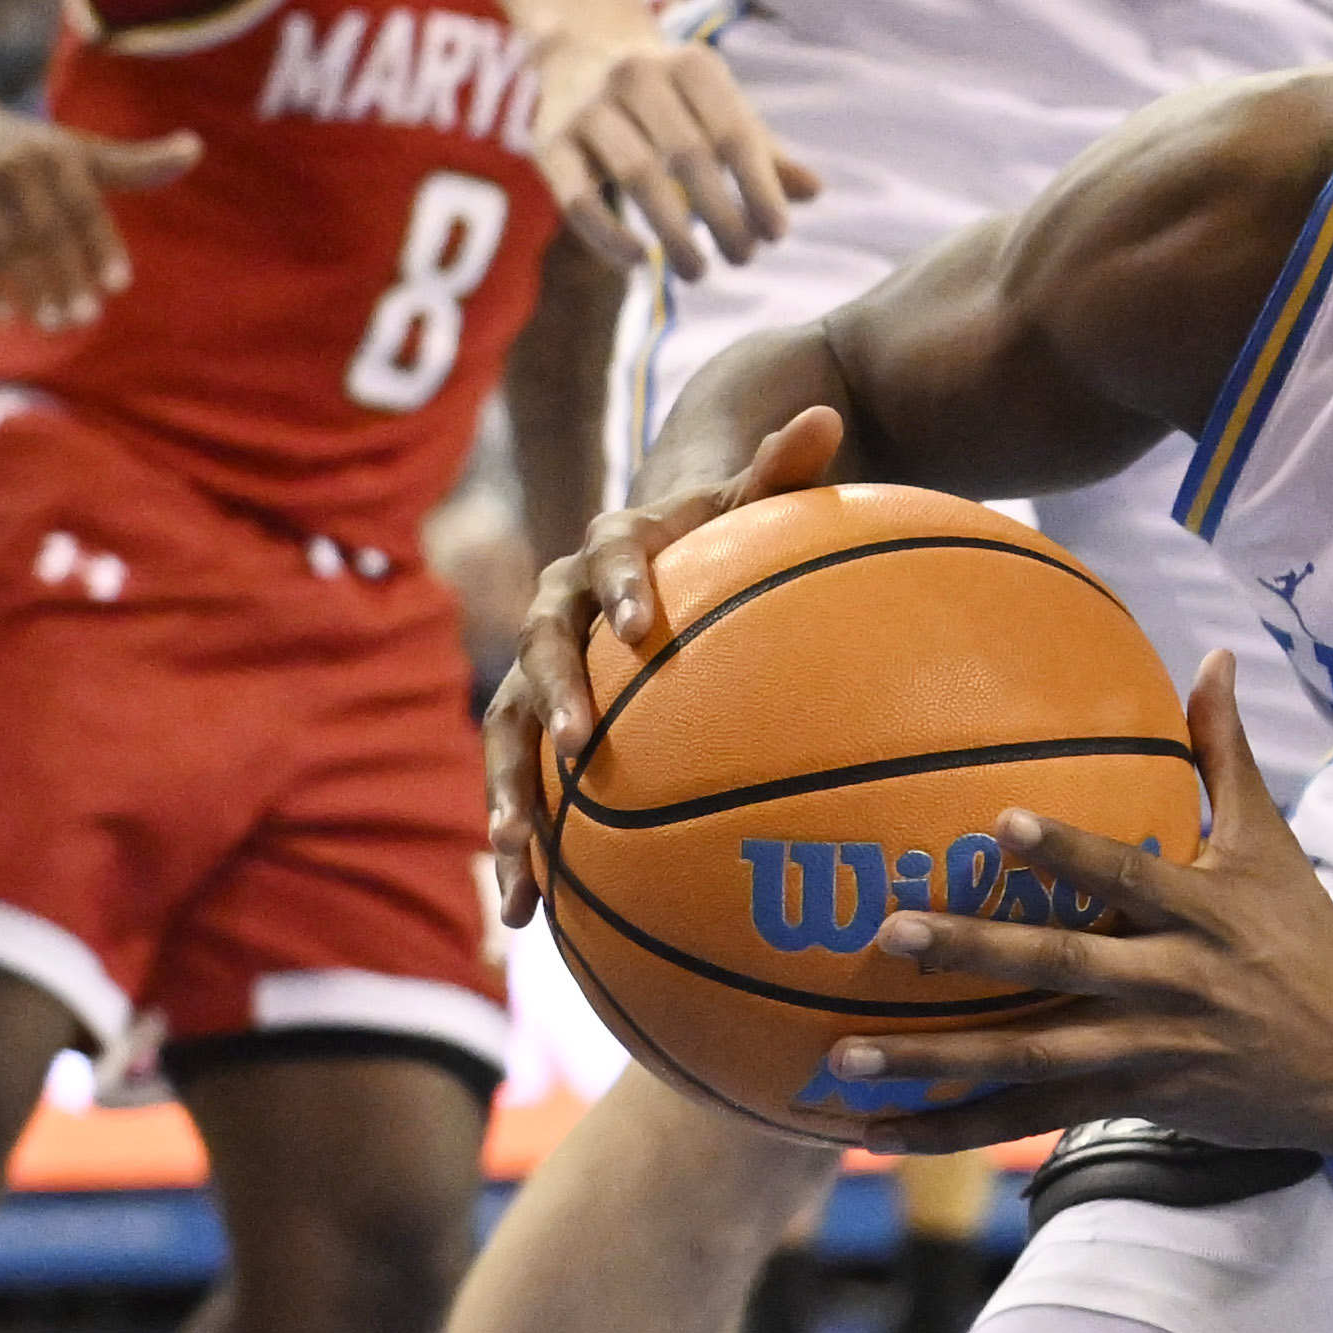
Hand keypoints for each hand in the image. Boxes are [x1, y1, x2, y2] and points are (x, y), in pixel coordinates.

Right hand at [0, 100, 197, 328]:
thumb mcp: (79, 152)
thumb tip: (196, 149)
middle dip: (67, 277)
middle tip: (86, 320)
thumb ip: (135, 163)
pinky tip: (3, 316)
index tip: (120, 286)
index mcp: (56, 152)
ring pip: (7, 246)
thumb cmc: (29, 151)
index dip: (103, 245)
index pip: (84, 205)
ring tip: (51, 325)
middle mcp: (13, 162)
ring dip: (30, 290)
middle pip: (46, 231)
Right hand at [485, 402, 846, 918]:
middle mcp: (556, 609)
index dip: (621, 586)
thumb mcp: (746, 500)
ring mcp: (532, 675)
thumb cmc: (710, 530)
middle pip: (536, 649)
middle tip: (571, 747)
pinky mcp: (528, 732)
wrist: (640, 556)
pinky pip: (516, 790)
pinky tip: (523, 918)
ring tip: (516, 859)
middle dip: (547, 699)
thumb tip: (829, 414)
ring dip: (507, 794)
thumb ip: (780, 467)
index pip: (608, 556)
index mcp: (608, 549)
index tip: (639, 625)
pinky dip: (518, 849)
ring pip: (503, 733)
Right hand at [538, 27, 823, 277]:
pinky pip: (579, 197)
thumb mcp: (719, 109)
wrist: (581, 50)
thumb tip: (814, 191)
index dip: (759, 188)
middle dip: (722, 215)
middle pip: (688, 155)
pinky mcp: (549, 141)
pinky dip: (610, 235)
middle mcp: (636, 75)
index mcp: (691, 66)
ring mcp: (588, 106)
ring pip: (637, 175)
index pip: (734, 132)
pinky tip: (640, 262)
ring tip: (699, 271)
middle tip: (743, 258)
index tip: (777, 235)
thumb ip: (762, 152)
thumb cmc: (673, 98)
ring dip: (674, 232)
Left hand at [813, 655, 1332, 1153]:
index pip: (1128, 876)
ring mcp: (1147, 1050)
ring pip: (1028, 1060)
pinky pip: (1030, 1120)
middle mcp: (1169, 984)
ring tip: (845, 1058)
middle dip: (972, 953)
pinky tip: (880, 1133)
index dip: (1068, 853)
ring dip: (934, 1064)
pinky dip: (956, 1129)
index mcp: (1201, 914)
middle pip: (1060, 969)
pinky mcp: (1134, 1101)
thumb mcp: (1274, 848)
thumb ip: (1227, 755)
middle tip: (888, 934)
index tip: (1000, 824)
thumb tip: (1211, 655)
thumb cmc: (1311, 946)